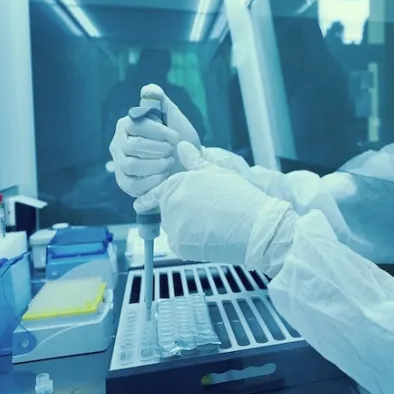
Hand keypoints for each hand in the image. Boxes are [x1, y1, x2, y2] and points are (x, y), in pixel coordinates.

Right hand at [109, 84, 201, 200]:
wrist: (187, 164)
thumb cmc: (179, 139)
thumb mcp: (174, 118)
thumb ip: (161, 102)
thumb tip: (149, 89)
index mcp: (127, 124)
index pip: (137, 126)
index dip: (159, 132)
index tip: (176, 137)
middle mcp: (118, 143)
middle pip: (133, 146)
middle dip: (158, 149)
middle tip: (172, 151)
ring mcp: (120, 164)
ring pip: (131, 165)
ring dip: (155, 165)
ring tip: (169, 162)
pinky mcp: (125, 182)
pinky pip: (132, 184)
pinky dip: (151, 181)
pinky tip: (164, 176)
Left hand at [137, 142, 297, 275]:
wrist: (254, 227)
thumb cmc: (239, 197)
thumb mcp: (216, 172)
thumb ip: (194, 161)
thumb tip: (182, 146)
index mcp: (176, 185)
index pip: (156, 191)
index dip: (150, 197)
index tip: (140, 203)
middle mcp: (170, 206)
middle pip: (166, 210)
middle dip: (179, 211)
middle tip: (203, 211)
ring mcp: (174, 228)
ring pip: (173, 227)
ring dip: (185, 226)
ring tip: (210, 222)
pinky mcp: (180, 247)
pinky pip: (180, 243)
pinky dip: (190, 241)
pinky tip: (209, 235)